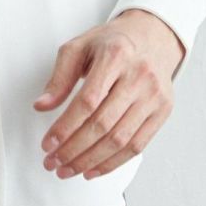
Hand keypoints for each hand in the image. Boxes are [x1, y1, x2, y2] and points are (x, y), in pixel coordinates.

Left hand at [32, 9, 182, 178]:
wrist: (152, 36)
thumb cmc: (111, 43)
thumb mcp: (79, 47)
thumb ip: (59, 77)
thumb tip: (41, 105)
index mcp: (115, 56)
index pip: (88, 101)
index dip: (65, 127)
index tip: (48, 144)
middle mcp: (139, 76)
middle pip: (103, 124)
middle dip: (74, 150)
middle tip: (52, 163)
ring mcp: (154, 95)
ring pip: (120, 139)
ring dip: (90, 161)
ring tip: (68, 170)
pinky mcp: (163, 111)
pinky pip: (137, 145)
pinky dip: (113, 162)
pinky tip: (92, 169)